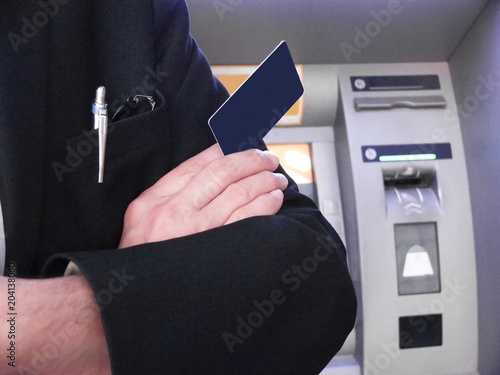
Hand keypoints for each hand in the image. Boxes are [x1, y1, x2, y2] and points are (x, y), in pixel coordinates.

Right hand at [119, 145, 287, 247]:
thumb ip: (170, 192)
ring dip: (264, 180)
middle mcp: (174, 212)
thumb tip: (211, 167)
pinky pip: (247, 219)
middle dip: (251, 160)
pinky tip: (273, 199)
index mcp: (154, 200)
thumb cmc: (144, 255)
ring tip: (275, 178)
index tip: (243, 143)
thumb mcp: (142, 217)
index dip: (226, 149)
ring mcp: (196, 232)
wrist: (139, 293)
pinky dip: (264, 204)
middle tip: (267, 158)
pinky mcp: (215, 250)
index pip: (198, 163)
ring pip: (239, 193)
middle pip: (222, 173)